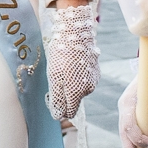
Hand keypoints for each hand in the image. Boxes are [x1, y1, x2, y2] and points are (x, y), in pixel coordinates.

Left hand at [47, 0, 97, 128]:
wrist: (76, 32)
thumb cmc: (62, 55)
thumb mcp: (54, 78)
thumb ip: (57, 99)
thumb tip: (58, 116)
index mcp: (78, 92)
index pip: (69, 112)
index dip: (59, 108)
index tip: (51, 98)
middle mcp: (88, 89)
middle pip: (74, 100)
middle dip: (65, 94)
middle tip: (55, 80)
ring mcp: (94, 79)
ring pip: (79, 89)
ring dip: (71, 84)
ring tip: (63, 68)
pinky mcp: (96, 69)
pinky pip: (84, 79)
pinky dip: (77, 75)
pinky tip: (71, 64)